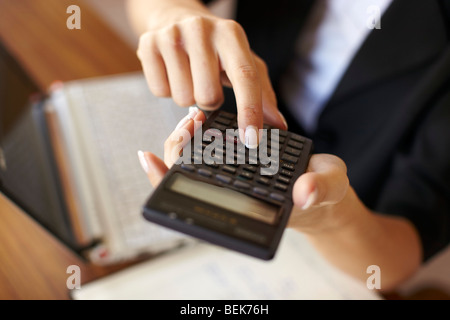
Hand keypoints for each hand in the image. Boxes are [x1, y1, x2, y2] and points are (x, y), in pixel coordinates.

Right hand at [136, 11, 287, 146]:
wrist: (174, 17)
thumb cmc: (214, 47)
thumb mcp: (243, 62)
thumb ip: (262, 93)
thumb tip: (278, 125)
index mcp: (231, 35)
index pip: (244, 77)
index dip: (250, 111)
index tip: (252, 140)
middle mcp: (201, 30)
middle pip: (209, 96)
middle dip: (209, 101)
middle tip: (207, 84)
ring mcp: (171, 36)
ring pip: (183, 98)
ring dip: (188, 96)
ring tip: (188, 76)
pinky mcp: (148, 44)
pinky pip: (159, 92)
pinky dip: (167, 90)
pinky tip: (172, 73)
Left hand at [138, 108, 350, 233]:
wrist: (322, 184)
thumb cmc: (322, 191)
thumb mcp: (329, 187)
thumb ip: (320, 189)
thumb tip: (304, 192)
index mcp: (242, 206)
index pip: (192, 201)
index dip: (166, 183)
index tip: (150, 159)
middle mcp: (228, 193)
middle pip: (183, 176)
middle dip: (177, 148)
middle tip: (189, 122)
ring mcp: (228, 176)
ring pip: (190, 162)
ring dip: (185, 138)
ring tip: (194, 115)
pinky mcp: (234, 159)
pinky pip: (207, 151)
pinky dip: (197, 134)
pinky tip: (196, 118)